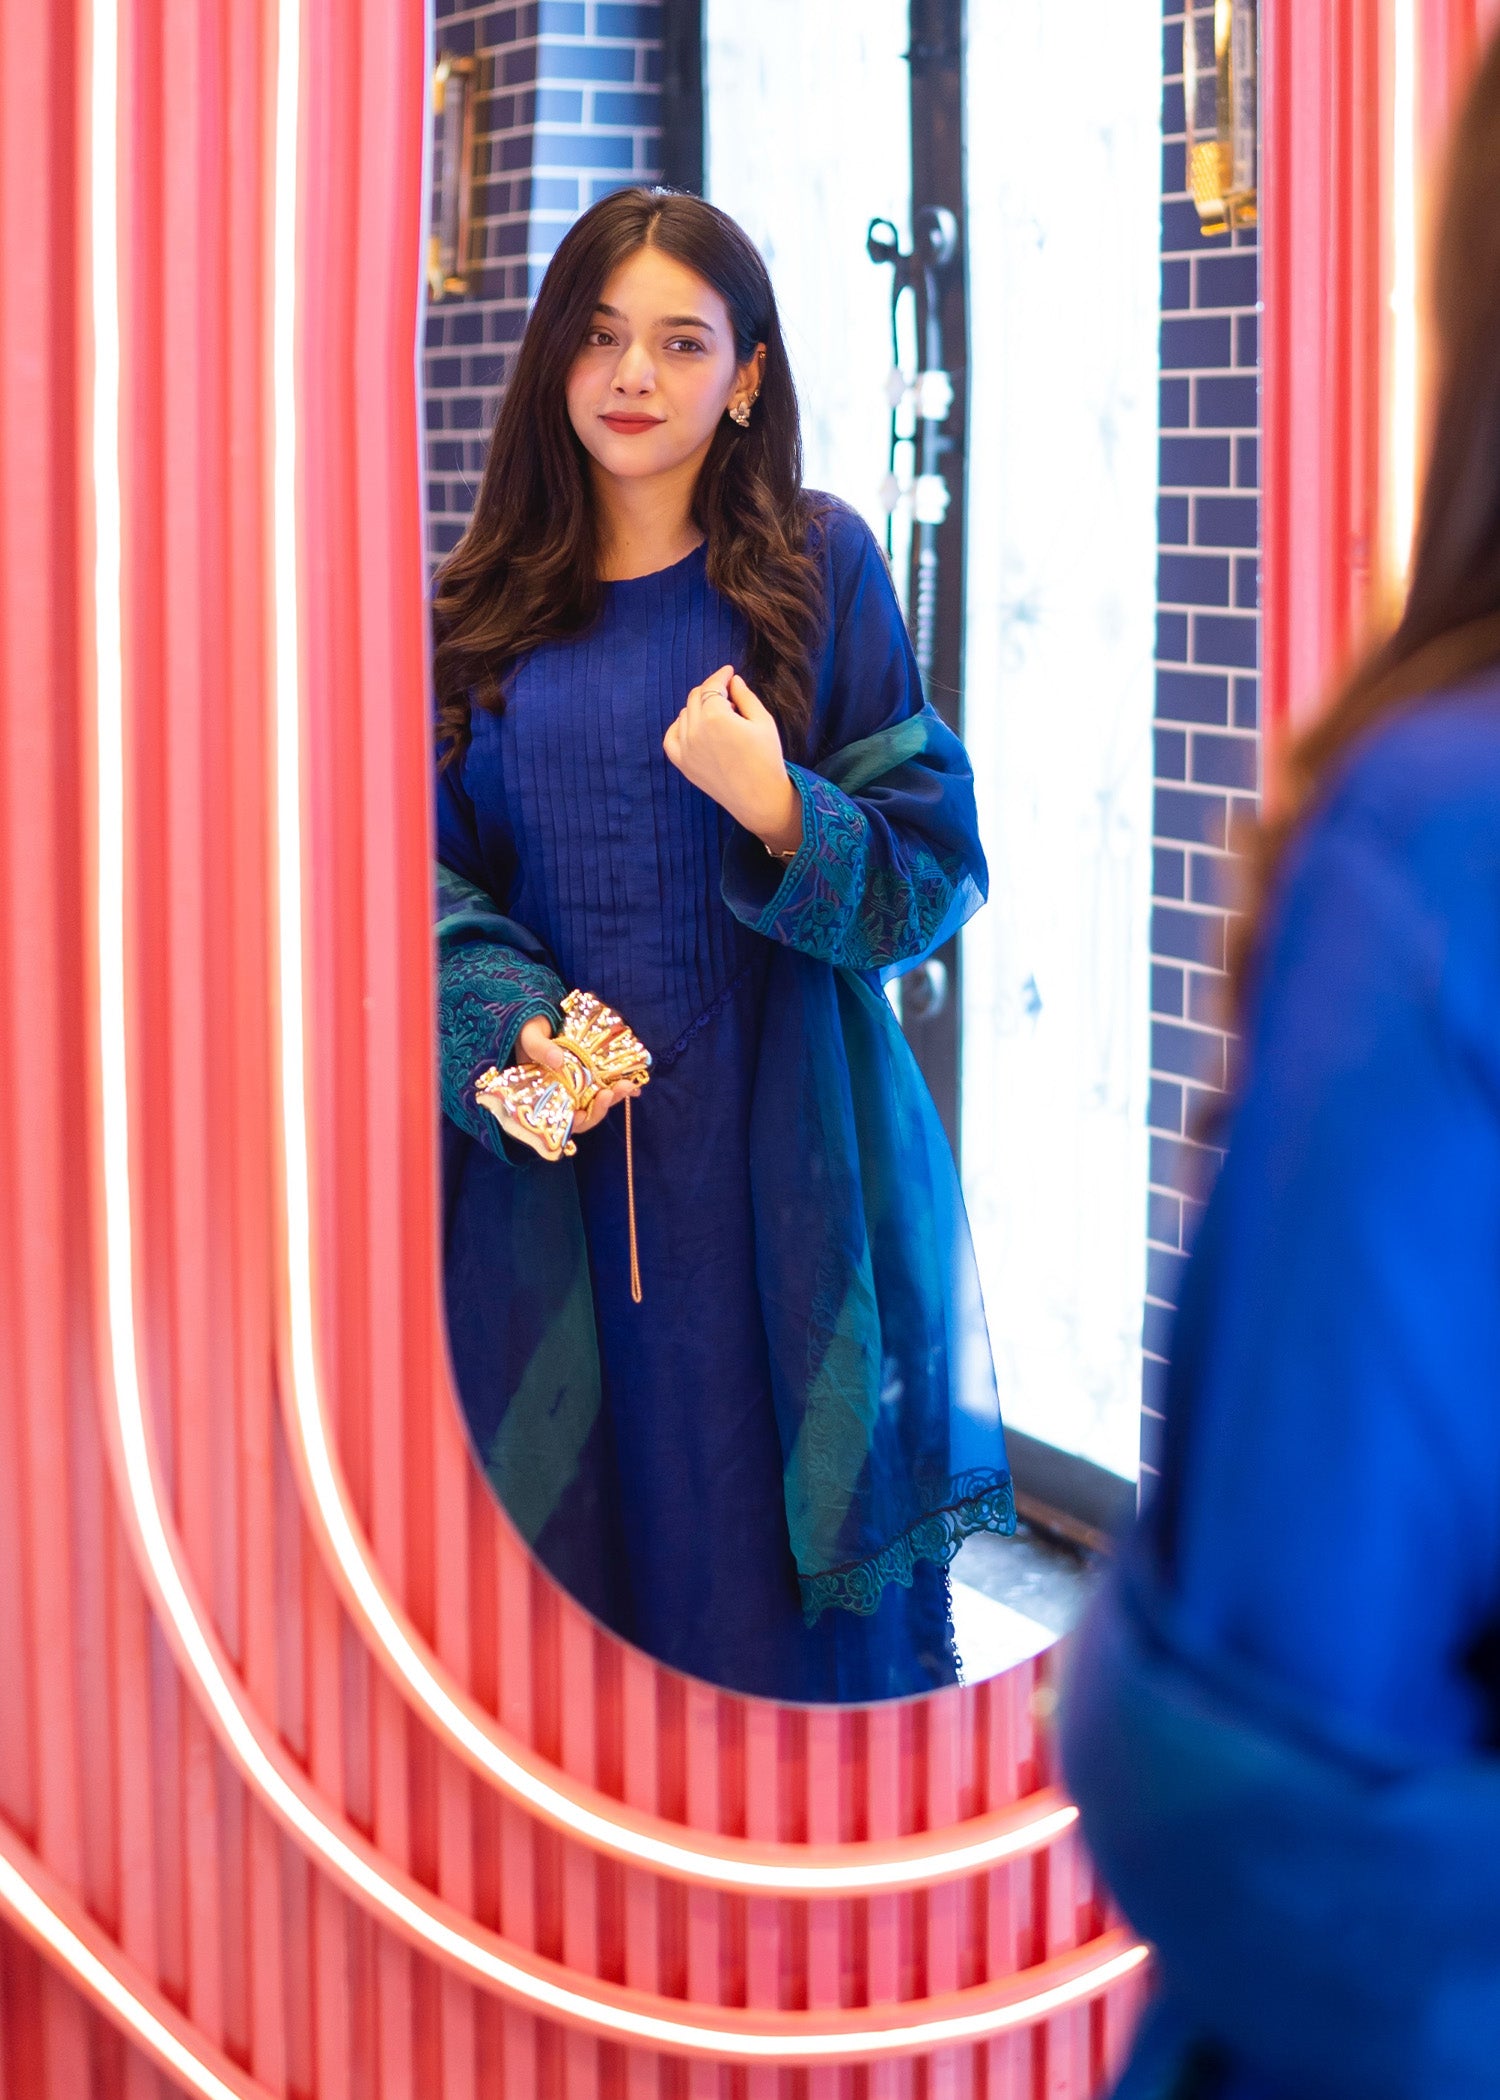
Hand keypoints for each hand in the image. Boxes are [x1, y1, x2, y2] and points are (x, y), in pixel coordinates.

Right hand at [512, 1014, 638, 1135]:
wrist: (539, 1016)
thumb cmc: (528, 1031)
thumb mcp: (529, 1037)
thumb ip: (539, 1048)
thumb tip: (558, 1060)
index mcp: (544, 1094)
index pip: (559, 1120)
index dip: (572, 1123)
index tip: (582, 1116)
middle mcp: (563, 1096)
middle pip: (583, 1115)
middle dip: (599, 1110)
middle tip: (609, 1094)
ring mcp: (579, 1086)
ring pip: (597, 1102)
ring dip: (614, 1097)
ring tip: (627, 1086)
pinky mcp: (592, 1074)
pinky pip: (607, 1085)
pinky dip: (619, 1087)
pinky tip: (634, 1083)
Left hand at [663, 664, 802, 855]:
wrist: (760, 799)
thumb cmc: (767, 759)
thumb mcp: (763, 721)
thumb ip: (745, 696)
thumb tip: (732, 681)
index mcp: (716, 717)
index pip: (712, 686)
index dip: (721, 676)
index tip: (728, 671)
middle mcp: (695, 730)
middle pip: (696, 697)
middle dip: (711, 690)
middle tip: (728, 693)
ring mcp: (685, 748)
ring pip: (684, 714)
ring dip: (699, 708)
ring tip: (719, 715)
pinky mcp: (683, 764)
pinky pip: (671, 737)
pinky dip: (679, 728)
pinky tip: (694, 727)